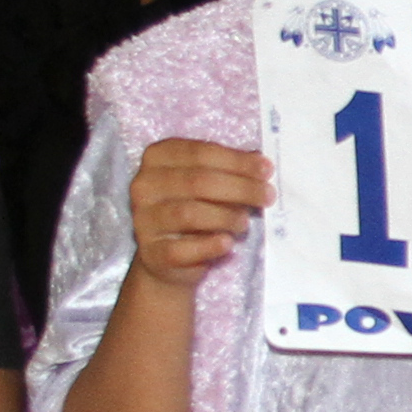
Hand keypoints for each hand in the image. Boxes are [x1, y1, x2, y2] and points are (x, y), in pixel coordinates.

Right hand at [122, 137, 273, 286]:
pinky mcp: (151, 253)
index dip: (236, 161)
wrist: (167, 258)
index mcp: (157, 157)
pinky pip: (182, 249)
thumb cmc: (193, 210)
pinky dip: (209, 245)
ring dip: (226, 217)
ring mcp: (144, 220)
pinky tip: (227, 243)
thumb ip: (229, 170)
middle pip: (198, 181)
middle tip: (267, 195)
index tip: (266, 170)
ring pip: (190, 213)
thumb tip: (261, 162)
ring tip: (244, 223)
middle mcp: (144, 185)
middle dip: (240, 187)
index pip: (200, 152)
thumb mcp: (208, 183)